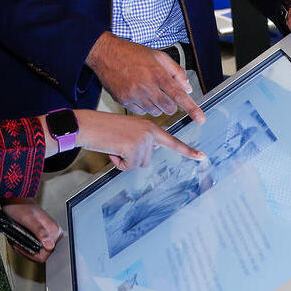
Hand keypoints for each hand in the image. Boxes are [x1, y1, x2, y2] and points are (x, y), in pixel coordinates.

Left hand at [0, 197, 62, 261]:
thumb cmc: (19, 206)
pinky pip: (35, 247)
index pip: (46, 253)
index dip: (32, 253)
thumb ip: (40, 232)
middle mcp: (54, 233)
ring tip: (17, 241)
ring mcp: (48, 234)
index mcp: (55, 230)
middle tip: (18, 242)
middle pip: (42, 254)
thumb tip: (49, 245)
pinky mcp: (42, 235)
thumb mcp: (28, 220)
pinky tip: (19, 240)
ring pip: (38, 252)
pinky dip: (25, 246)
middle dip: (27, 251)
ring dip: (25, 248)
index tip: (22, 246)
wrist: (14, 199)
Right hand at [73, 110, 207, 171]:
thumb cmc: (103, 128)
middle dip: (131, 158)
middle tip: (118, 145)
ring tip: (114, 145)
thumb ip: (141, 140)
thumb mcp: (127, 131)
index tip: (202, 157)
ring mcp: (143, 139)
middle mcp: (150, 131)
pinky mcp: (134, 147)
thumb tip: (147, 154)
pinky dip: (118, 162)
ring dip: (124, 160)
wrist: (88, 124)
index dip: (188, 151)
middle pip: (147, 159)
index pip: (172, 141)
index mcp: (149, 126)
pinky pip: (128, 166)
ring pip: (138, 164)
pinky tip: (112, 148)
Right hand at [86, 33, 204, 123]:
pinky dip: (143, 107)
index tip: (200, 119)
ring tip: (149, 91)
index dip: (192, 109)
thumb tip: (187, 87)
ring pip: (155, 112)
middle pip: (168, 108)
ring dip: (157, 105)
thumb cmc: (131, 53)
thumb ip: (175, 71)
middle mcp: (147, 86)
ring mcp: (134, 95)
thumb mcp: (158, 55)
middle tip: (165, 94)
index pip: (179, 95)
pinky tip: (138, 94)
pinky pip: (140, 112)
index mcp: (157, 74)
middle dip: (171, 104)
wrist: (105, 53)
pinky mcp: (124, 101)